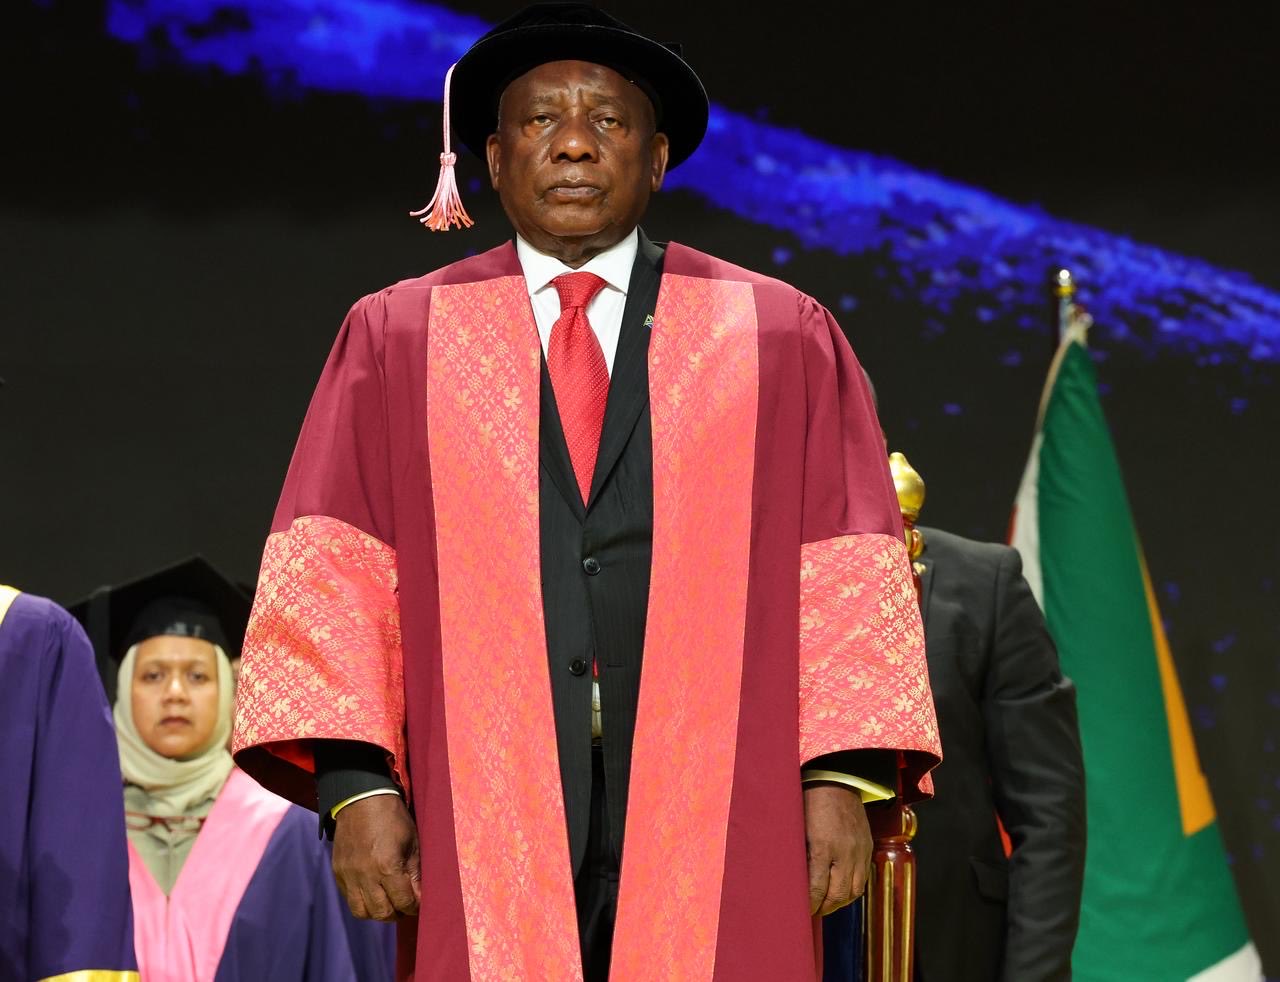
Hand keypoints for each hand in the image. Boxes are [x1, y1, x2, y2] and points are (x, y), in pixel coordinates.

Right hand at [331, 793, 420, 920]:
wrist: (361, 799)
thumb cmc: (393, 818)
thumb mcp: (412, 842)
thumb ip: (415, 872)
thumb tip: (420, 896)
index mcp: (387, 867)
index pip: (403, 902)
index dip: (414, 907)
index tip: (419, 903)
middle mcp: (365, 876)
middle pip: (382, 912)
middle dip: (397, 913)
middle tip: (404, 905)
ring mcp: (349, 876)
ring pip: (362, 912)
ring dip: (377, 912)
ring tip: (388, 903)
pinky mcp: (338, 872)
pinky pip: (349, 899)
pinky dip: (362, 901)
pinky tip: (372, 893)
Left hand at [803, 782, 871, 915]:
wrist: (835, 779)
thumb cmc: (808, 801)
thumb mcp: (797, 826)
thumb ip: (797, 854)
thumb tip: (790, 879)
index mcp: (823, 846)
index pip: (817, 889)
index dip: (809, 904)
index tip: (801, 910)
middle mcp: (845, 852)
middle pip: (837, 895)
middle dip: (824, 908)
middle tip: (812, 912)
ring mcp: (859, 850)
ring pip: (854, 891)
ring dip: (839, 902)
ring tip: (826, 905)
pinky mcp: (867, 846)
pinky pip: (863, 877)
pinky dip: (852, 889)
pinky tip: (840, 890)